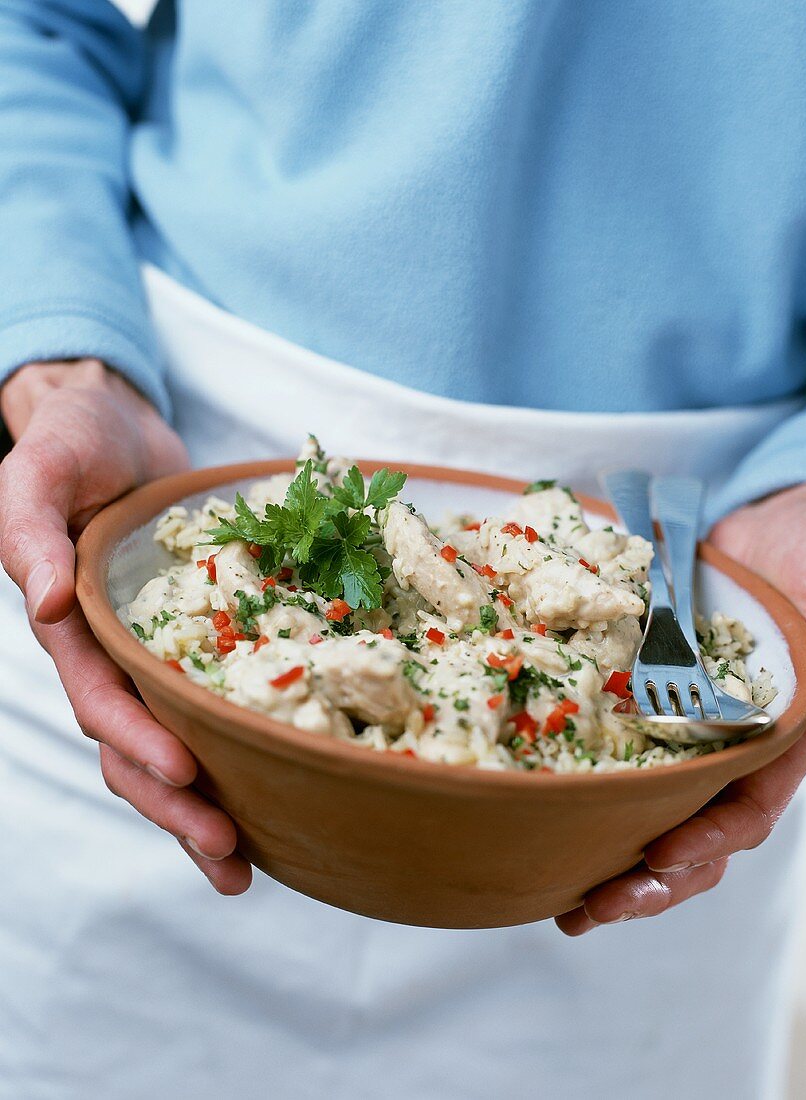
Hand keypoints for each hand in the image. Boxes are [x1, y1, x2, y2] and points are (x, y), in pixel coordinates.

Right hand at [0, 359, 251, 893]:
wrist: (114, 423)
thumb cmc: (72, 440)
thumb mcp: (39, 472)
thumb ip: (31, 532)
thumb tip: (41, 598)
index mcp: (72, 626)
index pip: (102, 701)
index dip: (139, 743)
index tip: (187, 774)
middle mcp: (112, 651)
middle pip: (136, 748)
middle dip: (177, 805)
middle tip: (232, 858)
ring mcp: (153, 650)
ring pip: (173, 742)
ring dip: (204, 805)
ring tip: (249, 864)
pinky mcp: (197, 634)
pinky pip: (212, 699)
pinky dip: (237, 745)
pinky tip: (278, 784)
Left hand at [556, 483, 805, 934]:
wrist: (778, 526)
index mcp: (781, 739)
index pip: (747, 810)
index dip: (707, 840)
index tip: (660, 855)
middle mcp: (729, 746)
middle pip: (692, 834)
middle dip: (648, 880)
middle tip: (591, 910)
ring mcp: (684, 726)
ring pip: (650, 811)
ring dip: (611, 858)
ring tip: (561, 900)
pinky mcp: (647, 697)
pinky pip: (620, 754)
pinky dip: (588, 790)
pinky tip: (545, 815)